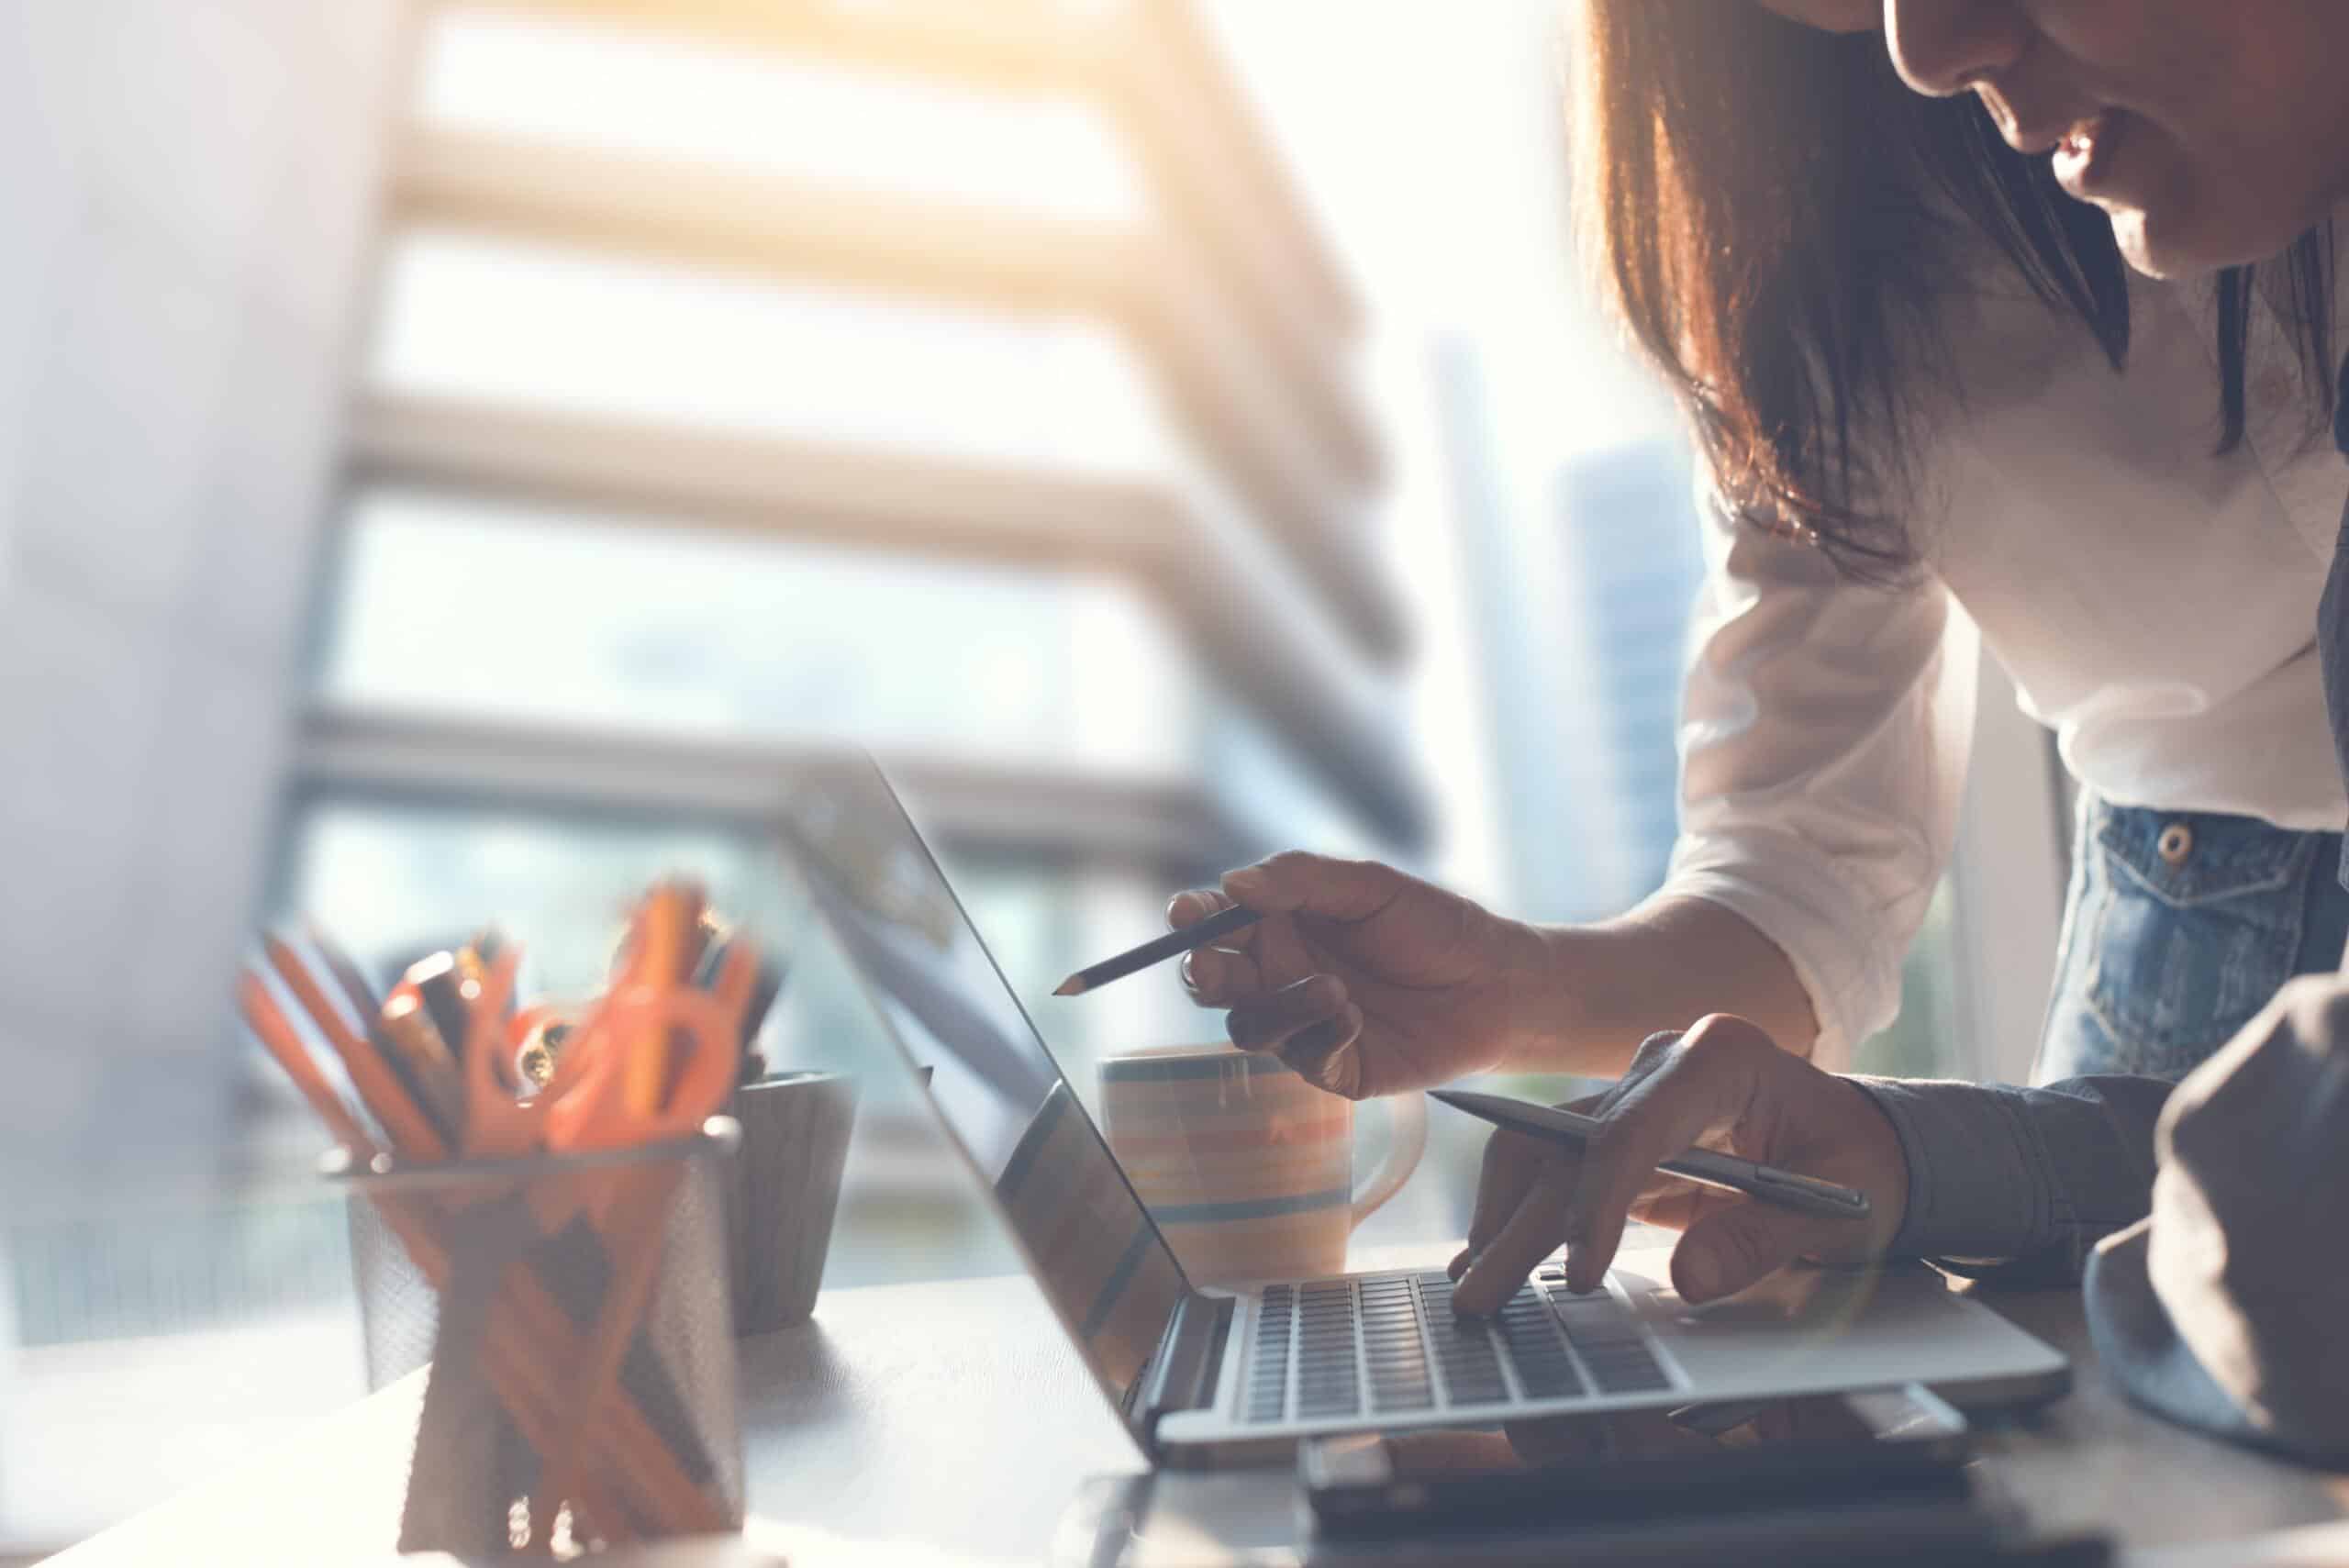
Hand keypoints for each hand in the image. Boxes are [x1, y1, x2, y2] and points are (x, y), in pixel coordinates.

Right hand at [1169, 852, 1548, 1098]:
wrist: (1497, 984)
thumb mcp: (1370, 887)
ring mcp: (1301, 1025)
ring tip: (1335, 989)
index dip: (1190, 917)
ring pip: (1249, 1026)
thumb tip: (1231, 883)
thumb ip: (1300, 879)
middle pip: (1211, 982)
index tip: (1185, 913)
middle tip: (1212, 967)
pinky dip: (1322, 1037)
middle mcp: (1280, 975)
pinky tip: (1356, 1017)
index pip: (1214, 921)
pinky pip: (1301, 1060)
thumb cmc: (1434, 926)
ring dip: (1280, 1006)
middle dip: (1201, 974)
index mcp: (1280, 924)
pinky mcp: (1332, 1067)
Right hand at [1445, 1014, 1909, 1314]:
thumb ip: (1767, 1239)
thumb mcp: (1839, 1210)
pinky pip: (1554, 1166)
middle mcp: (1661, 1062)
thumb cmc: (1858, 1167)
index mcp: (1720, 1058)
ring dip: (1504, 1217)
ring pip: (1542, 1146)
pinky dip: (1520, 1212)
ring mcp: (1633, 1091)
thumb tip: (1690, 1279)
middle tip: (1480, 1295)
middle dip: (1522, 1224)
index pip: (1633, 1128)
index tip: (1579, 1275)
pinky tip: (1491, 1257)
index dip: (1597, 1203)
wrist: (1858, 1143)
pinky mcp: (1617, 1127)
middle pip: (1570, 1140)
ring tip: (1473, 1284)